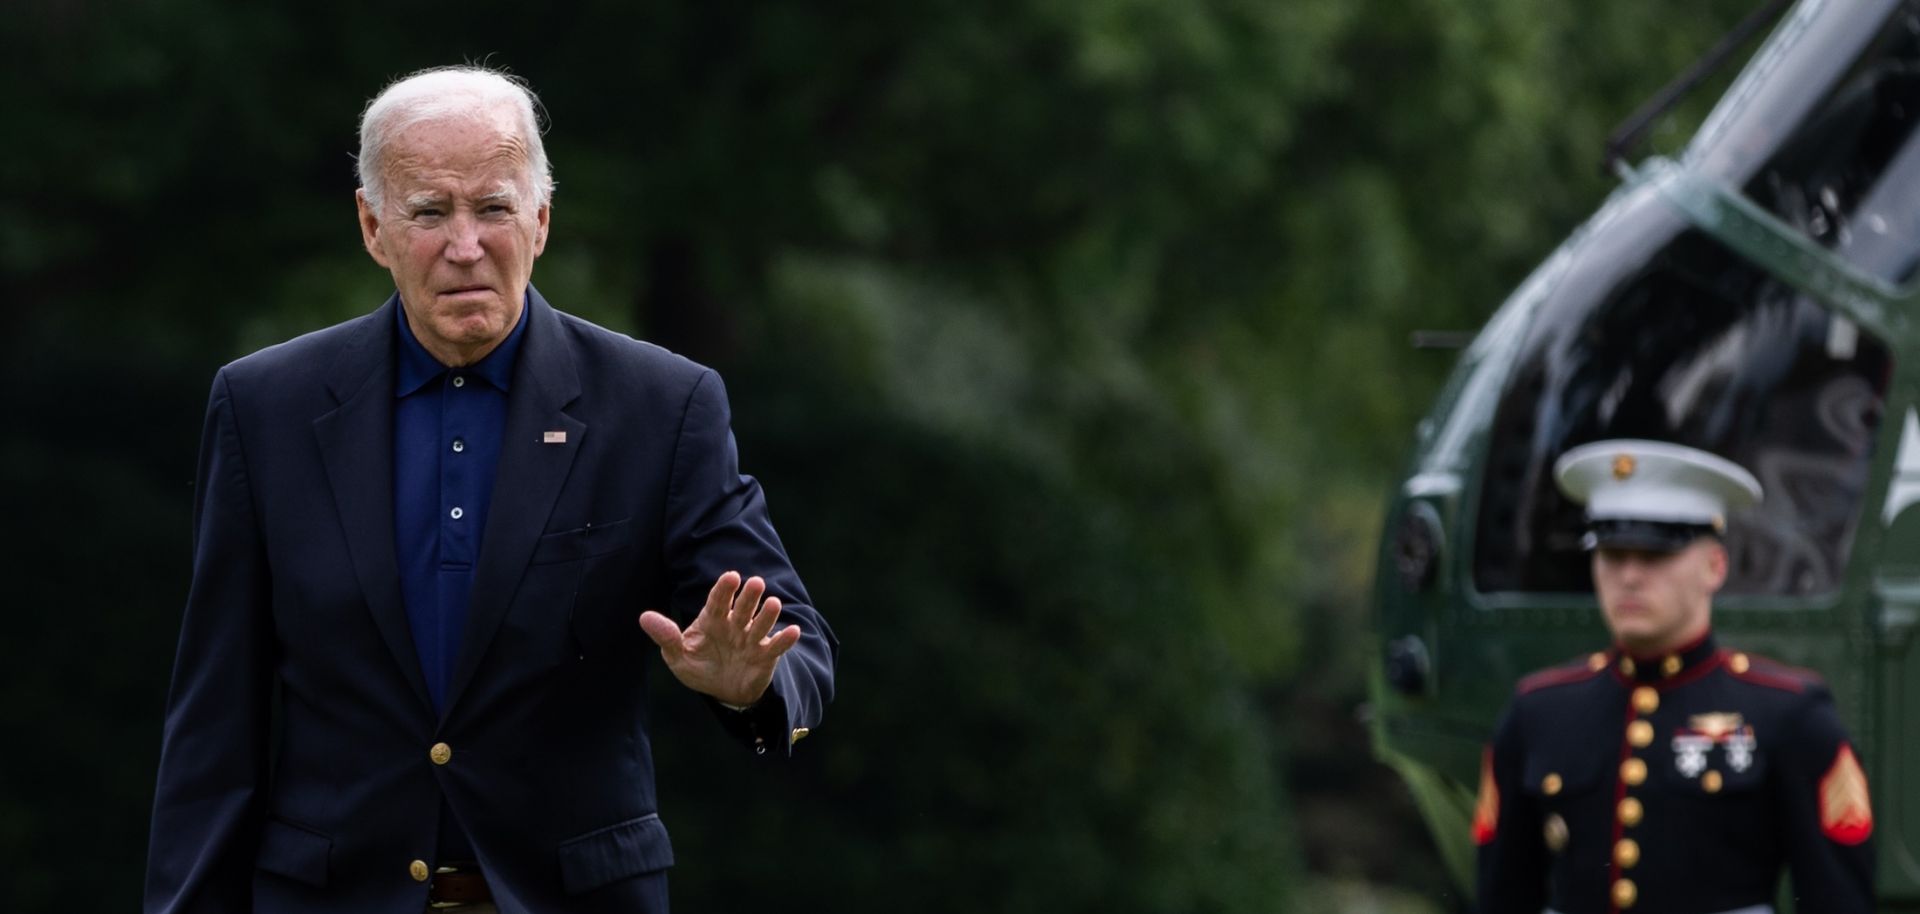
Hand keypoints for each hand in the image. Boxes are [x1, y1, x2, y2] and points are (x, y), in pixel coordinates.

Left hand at [639, 571, 801, 706]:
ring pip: (761, 624)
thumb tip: (644, 617)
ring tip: (773, 603)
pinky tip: (793, 631)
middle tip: (755, 582)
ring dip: (768, 615)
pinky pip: (776, 647)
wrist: (724, 691)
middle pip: (742, 608)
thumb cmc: (700, 667)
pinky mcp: (765, 657)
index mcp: (712, 620)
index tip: (731, 576)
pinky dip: (785, 640)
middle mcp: (735, 625)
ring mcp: (751, 640)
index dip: (724, 589)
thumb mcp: (678, 656)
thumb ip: (666, 637)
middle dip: (748, 597)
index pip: (718, 601)